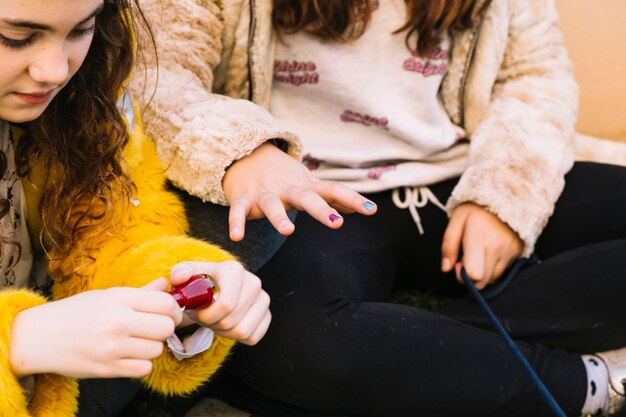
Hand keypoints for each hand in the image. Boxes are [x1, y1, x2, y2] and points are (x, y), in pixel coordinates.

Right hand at [9, 279, 181, 378]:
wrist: (38, 337)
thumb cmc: (75, 313)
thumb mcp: (106, 295)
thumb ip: (140, 293)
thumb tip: (166, 285)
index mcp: (119, 298)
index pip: (166, 303)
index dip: (173, 309)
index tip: (168, 313)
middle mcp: (118, 321)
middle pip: (166, 328)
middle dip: (164, 328)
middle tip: (152, 328)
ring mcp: (113, 347)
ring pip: (157, 349)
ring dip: (151, 347)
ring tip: (134, 341)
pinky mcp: (108, 369)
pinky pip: (144, 369)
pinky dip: (140, 364)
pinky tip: (127, 355)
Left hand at [170, 261, 270, 345]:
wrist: (216, 290)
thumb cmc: (200, 284)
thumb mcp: (187, 276)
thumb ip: (180, 273)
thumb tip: (179, 278)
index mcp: (234, 270)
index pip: (225, 305)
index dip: (207, 316)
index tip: (198, 313)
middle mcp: (253, 282)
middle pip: (231, 320)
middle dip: (213, 324)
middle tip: (206, 317)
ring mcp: (263, 299)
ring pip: (243, 331)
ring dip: (224, 332)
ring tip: (217, 320)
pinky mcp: (267, 315)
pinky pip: (253, 337)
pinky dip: (237, 337)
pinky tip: (229, 325)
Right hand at [223, 142, 376, 240]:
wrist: (245, 154)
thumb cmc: (283, 176)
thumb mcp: (308, 184)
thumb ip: (332, 198)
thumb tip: (358, 209)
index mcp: (306, 187)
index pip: (333, 191)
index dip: (353, 200)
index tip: (372, 211)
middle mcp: (287, 189)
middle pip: (306, 198)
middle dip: (321, 210)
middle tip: (337, 224)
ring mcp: (265, 193)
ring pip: (272, 205)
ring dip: (279, 218)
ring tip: (289, 231)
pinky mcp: (244, 199)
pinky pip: (239, 211)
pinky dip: (237, 223)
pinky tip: (237, 238)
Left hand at [441, 203, 522, 289]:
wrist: (507, 195)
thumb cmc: (477, 208)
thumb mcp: (457, 219)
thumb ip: (448, 244)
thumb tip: (445, 268)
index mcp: (478, 238)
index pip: (474, 274)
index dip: (462, 275)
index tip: (458, 263)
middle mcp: (497, 248)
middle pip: (483, 282)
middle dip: (471, 277)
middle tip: (467, 260)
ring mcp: (510, 251)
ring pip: (493, 279)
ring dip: (482, 273)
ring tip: (478, 254)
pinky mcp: (518, 253)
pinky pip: (503, 271)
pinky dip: (493, 267)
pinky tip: (489, 252)